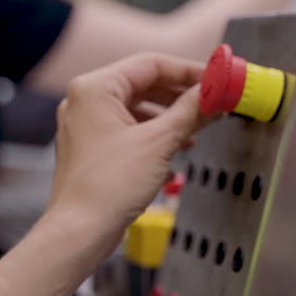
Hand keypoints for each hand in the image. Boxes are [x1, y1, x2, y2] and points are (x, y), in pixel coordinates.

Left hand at [47, 54, 209, 239]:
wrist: (80, 231)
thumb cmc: (107, 186)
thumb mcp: (159, 143)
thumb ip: (189, 112)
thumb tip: (214, 93)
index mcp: (95, 88)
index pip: (150, 64)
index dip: (187, 70)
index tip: (215, 79)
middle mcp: (85, 101)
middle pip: (143, 84)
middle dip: (179, 95)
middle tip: (211, 102)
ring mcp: (85, 125)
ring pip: (136, 108)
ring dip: (169, 117)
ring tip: (198, 129)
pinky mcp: (91, 148)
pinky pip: (127, 129)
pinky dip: (153, 134)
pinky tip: (176, 149)